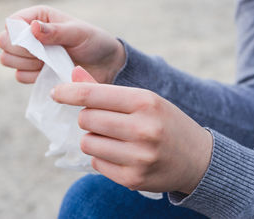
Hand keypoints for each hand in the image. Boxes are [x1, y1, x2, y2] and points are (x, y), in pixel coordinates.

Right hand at [0, 5, 125, 83]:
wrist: (105, 66)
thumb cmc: (94, 42)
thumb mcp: (79, 33)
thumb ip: (56, 31)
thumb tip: (32, 28)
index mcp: (38, 16)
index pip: (11, 23)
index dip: (18, 35)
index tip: (39, 43)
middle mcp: (29, 33)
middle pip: (3, 42)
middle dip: (22, 51)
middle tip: (47, 54)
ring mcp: (29, 54)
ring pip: (7, 59)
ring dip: (27, 64)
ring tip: (51, 62)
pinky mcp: (33, 72)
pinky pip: (19, 76)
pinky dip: (32, 77)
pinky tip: (49, 72)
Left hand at [52, 66, 212, 193]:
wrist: (198, 159)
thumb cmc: (166, 123)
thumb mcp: (144, 100)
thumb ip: (106, 90)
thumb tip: (74, 74)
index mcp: (146, 102)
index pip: (94, 94)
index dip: (69, 92)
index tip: (56, 93)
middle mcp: (143, 129)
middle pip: (86, 119)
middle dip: (88, 118)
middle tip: (104, 119)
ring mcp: (138, 157)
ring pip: (87, 143)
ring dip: (93, 139)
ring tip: (115, 138)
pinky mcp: (133, 179)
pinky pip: (96, 163)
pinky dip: (101, 157)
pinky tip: (121, 154)